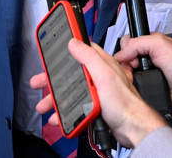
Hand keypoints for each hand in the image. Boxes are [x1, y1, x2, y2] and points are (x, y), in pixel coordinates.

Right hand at [31, 39, 165, 147]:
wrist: (132, 128)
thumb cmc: (124, 103)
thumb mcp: (104, 75)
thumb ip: (89, 57)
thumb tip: (75, 42)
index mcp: (102, 64)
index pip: (83, 49)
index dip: (67, 49)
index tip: (52, 50)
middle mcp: (99, 76)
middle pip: (71, 73)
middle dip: (53, 79)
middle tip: (39, 82)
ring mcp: (97, 92)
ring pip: (71, 91)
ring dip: (56, 98)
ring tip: (45, 105)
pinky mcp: (95, 106)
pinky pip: (76, 106)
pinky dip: (65, 111)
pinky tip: (59, 117)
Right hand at [113, 33, 171, 102]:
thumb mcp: (160, 44)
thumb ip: (138, 43)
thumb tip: (120, 54)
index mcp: (151, 42)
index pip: (129, 41)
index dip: (127, 48)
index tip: (133, 56)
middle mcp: (147, 55)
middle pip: (125, 56)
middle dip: (127, 62)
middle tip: (136, 66)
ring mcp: (145, 70)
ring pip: (125, 69)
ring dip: (128, 73)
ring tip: (138, 76)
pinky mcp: (144, 83)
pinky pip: (130, 82)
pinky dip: (131, 82)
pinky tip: (137, 83)